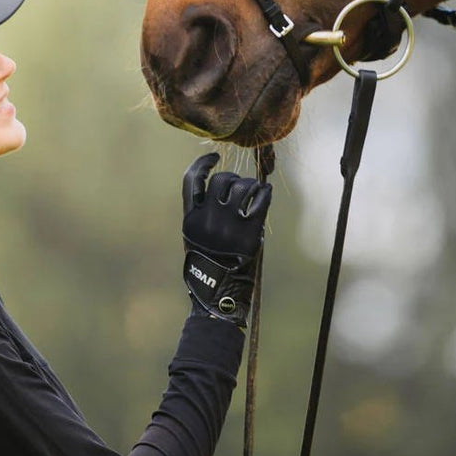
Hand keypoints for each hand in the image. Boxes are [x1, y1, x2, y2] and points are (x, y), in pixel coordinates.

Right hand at [182, 153, 271, 326]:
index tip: (214, 158)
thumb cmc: (208, 269)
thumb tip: (217, 192)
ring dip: (250, 186)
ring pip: (242, 186)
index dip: (202, 164)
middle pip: (222, 180)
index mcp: (191, 219)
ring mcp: (229, 223)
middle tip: (239, 188)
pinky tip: (265, 193)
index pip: (191, 179)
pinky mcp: (249, 231)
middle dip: (233, 180)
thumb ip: (202, 216)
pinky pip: (261, 199)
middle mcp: (208, 217)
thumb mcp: (194, 240)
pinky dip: (264, 193)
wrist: (219, 296)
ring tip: (254, 194)